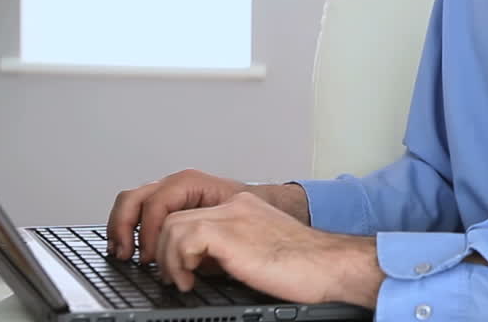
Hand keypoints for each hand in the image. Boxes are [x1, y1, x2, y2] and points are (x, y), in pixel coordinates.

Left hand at [156, 191, 382, 307]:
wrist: (328, 266)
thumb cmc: (302, 268)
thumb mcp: (258, 252)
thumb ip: (229, 250)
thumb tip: (197, 268)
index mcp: (242, 207)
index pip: (190, 209)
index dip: (171, 237)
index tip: (171, 264)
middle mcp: (235, 205)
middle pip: (173, 212)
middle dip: (159, 246)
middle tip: (168, 274)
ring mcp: (233, 216)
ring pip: (172, 225)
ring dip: (168, 259)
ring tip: (183, 281)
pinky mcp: (230, 233)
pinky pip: (183, 239)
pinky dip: (179, 263)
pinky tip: (192, 281)